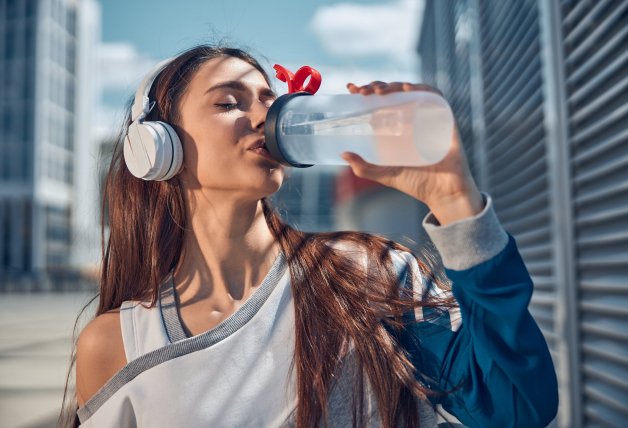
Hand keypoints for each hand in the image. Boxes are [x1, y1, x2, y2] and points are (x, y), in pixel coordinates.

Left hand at [342, 81, 483, 224]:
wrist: (444, 194)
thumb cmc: (418, 184)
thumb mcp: (385, 175)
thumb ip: (364, 168)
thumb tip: (343, 154)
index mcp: (398, 128)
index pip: (381, 102)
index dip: (368, 91)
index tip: (351, 88)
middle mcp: (412, 119)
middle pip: (394, 93)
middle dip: (378, 86)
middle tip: (363, 92)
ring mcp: (428, 117)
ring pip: (412, 91)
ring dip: (395, 85)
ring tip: (380, 91)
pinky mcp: (445, 119)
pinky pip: (435, 97)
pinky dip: (422, 89)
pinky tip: (406, 89)